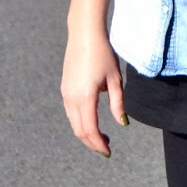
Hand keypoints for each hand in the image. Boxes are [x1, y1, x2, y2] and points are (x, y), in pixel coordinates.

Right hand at [61, 23, 126, 156]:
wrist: (84, 34)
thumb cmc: (103, 54)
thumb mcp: (115, 80)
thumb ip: (118, 104)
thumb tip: (122, 124)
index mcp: (85, 97)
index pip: (90, 129)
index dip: (99, 144)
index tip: (108, 152)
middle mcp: (71, 98)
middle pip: (79, 130)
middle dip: (92, 142)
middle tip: (106, 149)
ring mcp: (66, 93)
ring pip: (73, 122)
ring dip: (86, 133)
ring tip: (102, 137)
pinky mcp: (65, 89)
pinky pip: (71, 112)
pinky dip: (80, 122)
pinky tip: (92, 121)